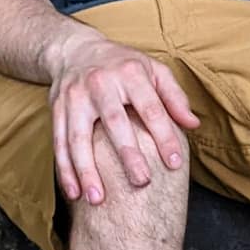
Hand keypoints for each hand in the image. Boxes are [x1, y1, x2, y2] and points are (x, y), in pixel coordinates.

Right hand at [50, 34, 199, 200]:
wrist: (75, 50)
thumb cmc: (123, 65)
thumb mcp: (153, 69)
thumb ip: (174, 96)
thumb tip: (193, 124)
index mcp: (130, 73)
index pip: (150, 107)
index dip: (163, 135)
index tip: (173, 162)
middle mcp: (100, 83)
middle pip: (115, 122)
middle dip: (127, 154)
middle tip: (142, 182)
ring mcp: (75, 97)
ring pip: (79, 137)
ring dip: (87, 170)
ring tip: (98, 199)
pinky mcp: (56, 109)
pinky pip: (59, 143)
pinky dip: (64, 170)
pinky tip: (74, 193)